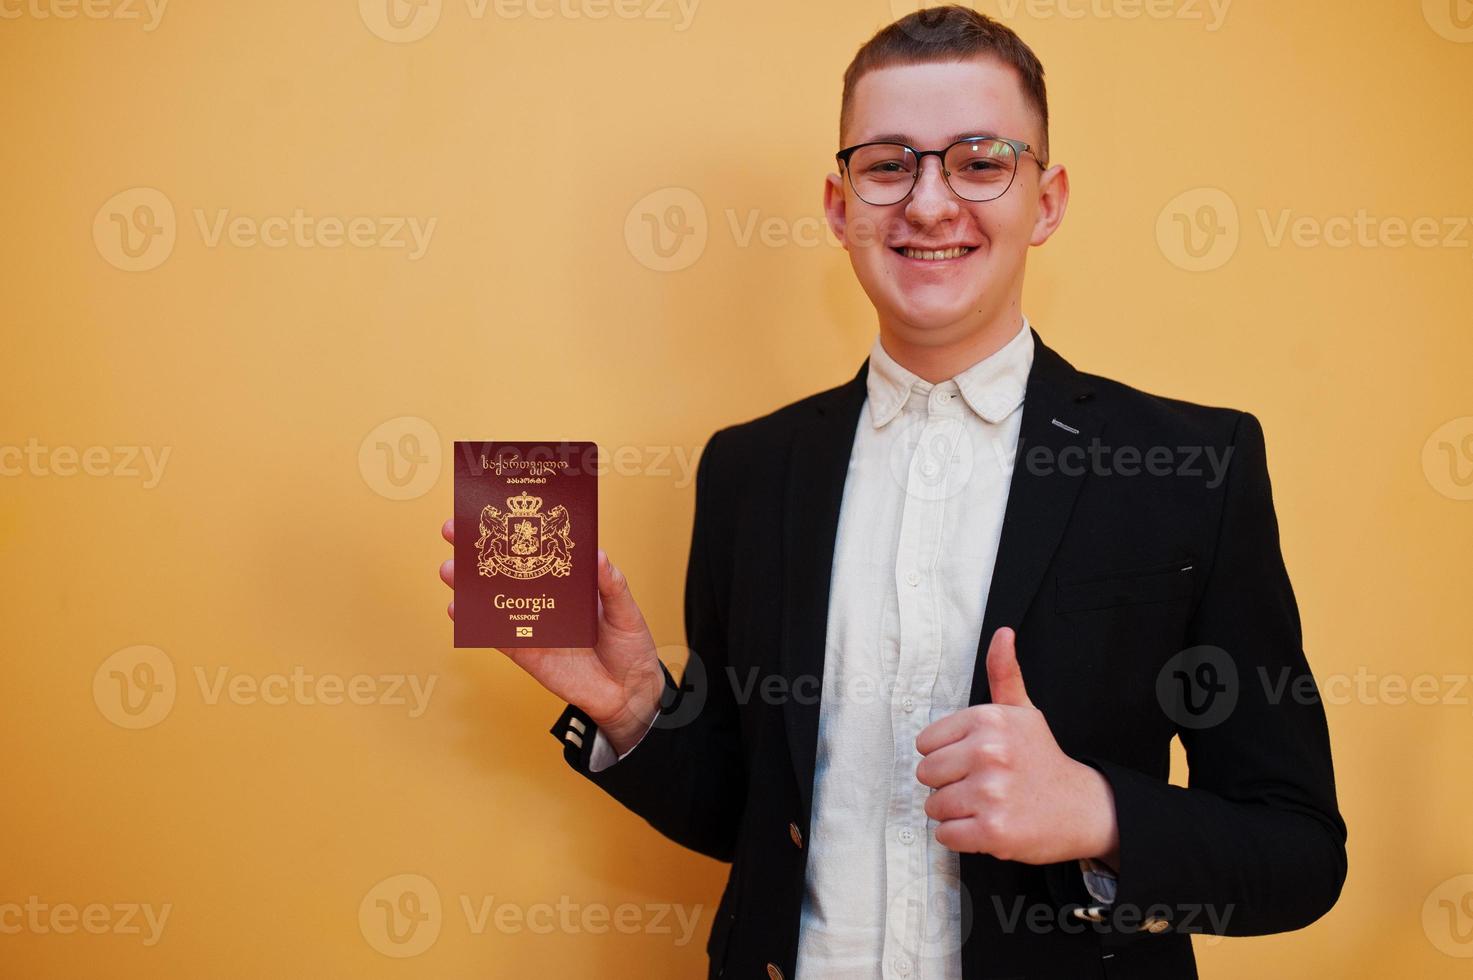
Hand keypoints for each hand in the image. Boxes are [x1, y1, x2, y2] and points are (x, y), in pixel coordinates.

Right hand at [440, 518, 663, 753]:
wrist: (629, 695)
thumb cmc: (630, 647)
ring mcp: (534, 625)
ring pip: (495, 600)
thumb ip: (613, 585)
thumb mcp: (627, 611)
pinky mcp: (527, 653)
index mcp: (570, 582)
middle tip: (453, 532)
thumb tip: (598, 554)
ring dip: (469, 586)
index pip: (538, 549)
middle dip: (478, 550)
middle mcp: (547, 600)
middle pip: (507, 570)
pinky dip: (476, 624)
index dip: (515, 529)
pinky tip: (457, 610)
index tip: (491, 509)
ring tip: (450, 570)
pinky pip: (497, 636)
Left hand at [915, 627, 1119, 866]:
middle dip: (947, 784)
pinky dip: (960, 836)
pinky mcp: (992, 831)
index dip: (947, 755)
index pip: (925, 743)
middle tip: (980, 785)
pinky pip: (946, 835)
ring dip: (954, 811)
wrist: (1084, 808)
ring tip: (985, 805)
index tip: (974, 760)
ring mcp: (990, 793)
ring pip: (933, 806)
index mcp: (988, 719)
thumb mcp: (1023, 712)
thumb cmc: (1042, 759)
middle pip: (925, 774)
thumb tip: (1003, 633)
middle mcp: (988, 752)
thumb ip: (1004, 673)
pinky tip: (987, 825)